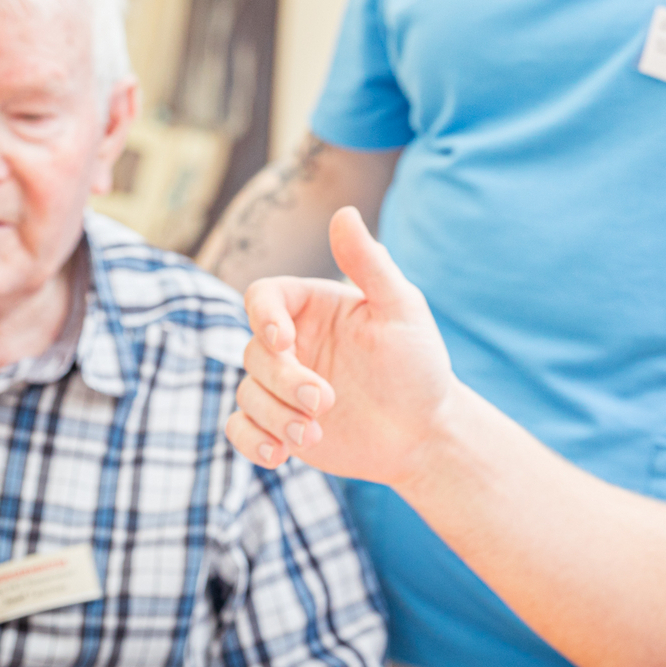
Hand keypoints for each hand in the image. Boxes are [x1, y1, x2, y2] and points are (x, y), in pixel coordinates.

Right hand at [228, 206, 456, 485]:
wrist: (424, 432)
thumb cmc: (418, 364)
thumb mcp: (401, 308)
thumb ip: (369, 263)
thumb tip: (343, 212)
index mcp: (312, 307)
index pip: (263, 297)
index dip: (263, 317)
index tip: (285, 342)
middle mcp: (291, 343)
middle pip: (253, 352)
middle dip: (283, 380)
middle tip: (325, 403)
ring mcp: (281, 385)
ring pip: (247, 393)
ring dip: (275, 415)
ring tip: (314, 434)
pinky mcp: (278, 424)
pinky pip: (241, 429)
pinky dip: (252, 442)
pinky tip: (281, 454)